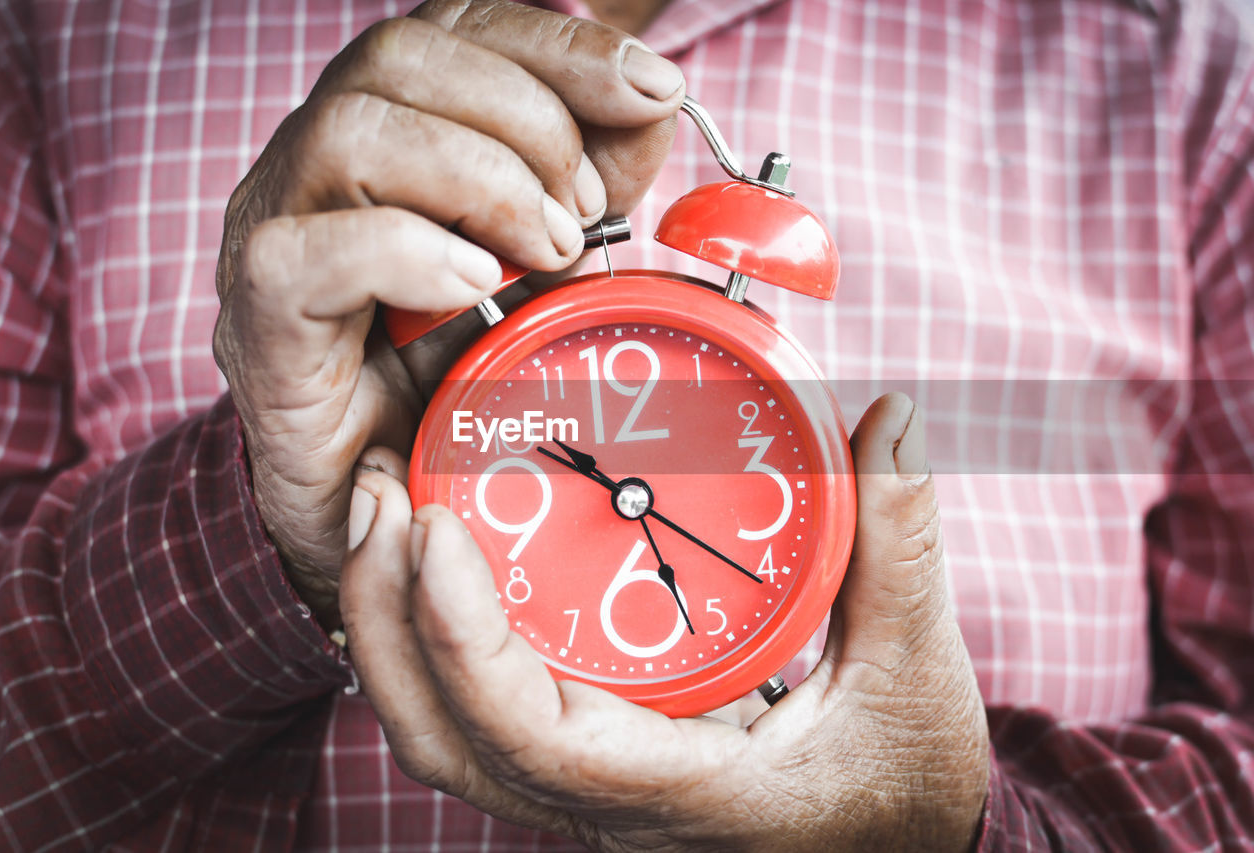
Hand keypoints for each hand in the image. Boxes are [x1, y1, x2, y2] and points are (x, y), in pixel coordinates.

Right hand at [211, 0, 684, 623]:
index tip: (653, 89)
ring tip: (543, 257)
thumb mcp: (549, 267)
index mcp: (391, 132)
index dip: (559, 44)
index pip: (457, 26)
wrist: (382, 499)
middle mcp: (319, 164)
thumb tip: (651, 106)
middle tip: (583, 218)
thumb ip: (592, 184)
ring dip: (479, 183)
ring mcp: (274, 232)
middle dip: (527, 123)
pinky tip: (474, 293)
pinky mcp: (258, 320)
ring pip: (350, 133)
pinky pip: (304, 252)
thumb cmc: (457, 377)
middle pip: (399, 56)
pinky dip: (409, 257)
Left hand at [341, 393, 989, 850]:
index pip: (531, 737)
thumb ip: (902, 545)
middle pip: (441, 736)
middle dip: (383, 613)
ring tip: (388, 502)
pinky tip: (439, 547)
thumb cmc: (901, 785)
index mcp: (681, 790)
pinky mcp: (581, 751)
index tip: (434, 528)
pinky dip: (434, 627)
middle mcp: (606, 799)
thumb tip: (893, 417)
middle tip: (380, 490)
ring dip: (392, 618)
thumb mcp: (919, 674)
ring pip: (441, 726)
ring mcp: (583, 782)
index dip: (462, 638)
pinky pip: (476, 700)